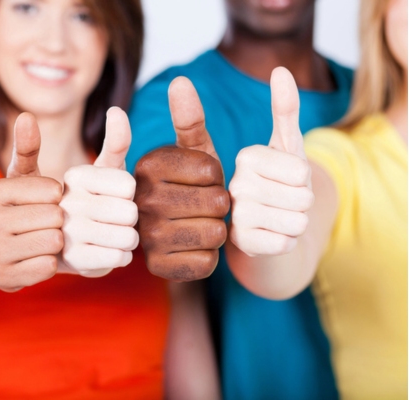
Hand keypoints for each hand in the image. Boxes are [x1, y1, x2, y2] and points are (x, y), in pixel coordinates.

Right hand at [0, 113, 62, 290]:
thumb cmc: (17, 209)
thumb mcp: (21, 177)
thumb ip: (27, 148)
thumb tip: (27, 116)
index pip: (53, 190)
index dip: (58, 197)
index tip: (43, 202)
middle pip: (55, 217)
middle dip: (59, 220)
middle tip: (43, 223)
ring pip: (54, 242)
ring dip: (56, 242)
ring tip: (40, 239)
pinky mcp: (3, 279)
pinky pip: (48, 267)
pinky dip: (49, 263)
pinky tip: (35, 258)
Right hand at [59, 107, 138, 276]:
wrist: (59, 243)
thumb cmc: (89, 200)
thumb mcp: (102, 170)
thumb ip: (115, 142)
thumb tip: (116, 111)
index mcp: (75, 176)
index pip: (129, 184)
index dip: (130, 193)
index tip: (114, 195)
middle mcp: (66, 202)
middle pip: (130, 211)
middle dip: (131, 218)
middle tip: (116, 219)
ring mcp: (67, 233)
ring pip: (128, 237)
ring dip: (128, 239)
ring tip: (113, 235)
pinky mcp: (73, 261)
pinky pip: (119, 258)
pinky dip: (120, 257)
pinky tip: (107, 251)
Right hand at [134, 77, 229, 281]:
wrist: (168, 229)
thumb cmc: (185, 184)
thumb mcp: (190, 150)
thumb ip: (188, 118)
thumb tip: (180, 80)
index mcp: (147, 166)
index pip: (212, 169)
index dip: (218, 176)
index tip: (203, 179)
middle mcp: (140, 200)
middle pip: (217, 202)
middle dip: (221, 203)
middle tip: (204, 204)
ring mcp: (146, 236)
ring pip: (215, 233)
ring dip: (217, 229)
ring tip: (200, 223)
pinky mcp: (158, 266)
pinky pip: (207, 262)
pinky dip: (209, 255)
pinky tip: (194, 246)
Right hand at [229, 67, 313, 255]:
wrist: (260, 225)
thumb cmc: (275, 181)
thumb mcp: (283, 146)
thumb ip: (284, 109)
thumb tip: (281, 70)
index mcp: (245, 158)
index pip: (302, 171)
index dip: (303, 179)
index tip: (282, 179)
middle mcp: (233, 185)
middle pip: (302, 198)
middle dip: (301, 203)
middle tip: (281, 201)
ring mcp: (233, 216)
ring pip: (296, 222)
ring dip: (294, 223)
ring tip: (275, 217)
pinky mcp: (239, 243)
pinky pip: (285, 243)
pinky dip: (284, 242)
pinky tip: (268, 236)